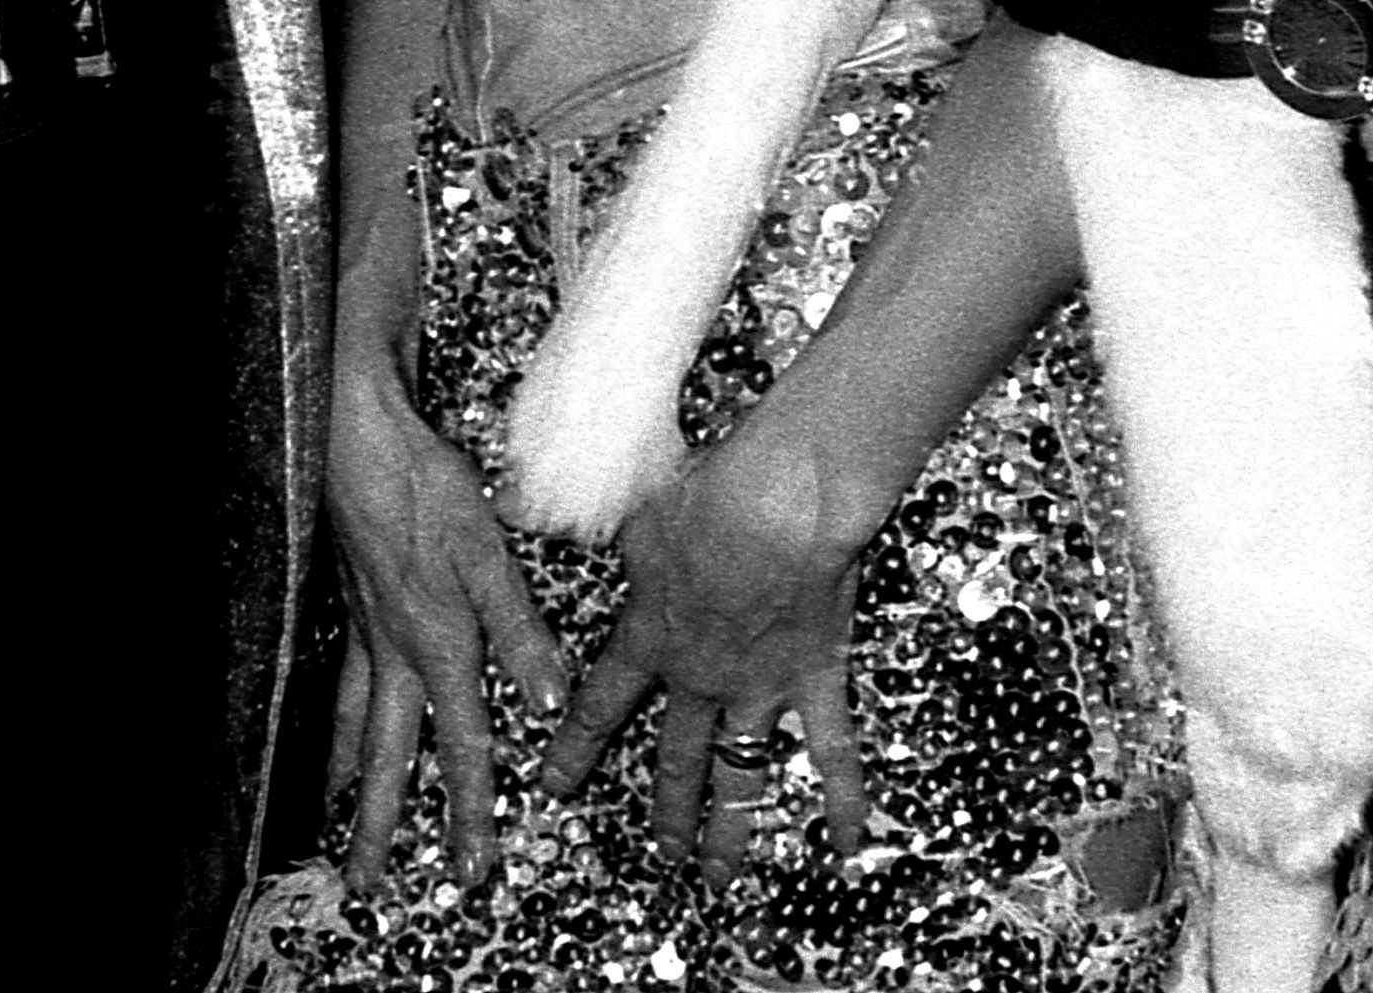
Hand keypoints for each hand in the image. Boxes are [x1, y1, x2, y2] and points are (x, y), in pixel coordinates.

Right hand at [322, 371, 568, 890]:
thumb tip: (546, 700)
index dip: (467, 809)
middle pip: (388, 758)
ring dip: (349, 785)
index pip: (459, 745)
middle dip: (380, 826)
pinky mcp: (354, 614)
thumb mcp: (488, 553)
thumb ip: (519, 629)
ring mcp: (368, 637)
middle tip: (367, 884)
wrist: (362, 446)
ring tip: (337, 828)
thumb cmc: (428, 490)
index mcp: (439, 645)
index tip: (469, 866)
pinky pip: (340, 690)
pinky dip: (334, 728)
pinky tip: (334, 742)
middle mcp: (398, 654)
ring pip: (355, 730)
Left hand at [541, 414, 875, 876]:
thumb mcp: (626, 509)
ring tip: (719, 876)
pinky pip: (831, 750)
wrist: (776, 502)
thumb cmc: (704, 494)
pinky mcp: (815, 677)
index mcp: (650, 638)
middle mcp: (699, 677)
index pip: (601, 705)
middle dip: (661, 812)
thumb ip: (589, 527)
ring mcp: (759, 686)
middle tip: (656, 855)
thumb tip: (527, 509)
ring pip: (740, 775)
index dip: (574, 749)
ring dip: (728, 831)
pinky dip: (841, 798)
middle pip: (673, 760)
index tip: (555, 787)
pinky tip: (845, 844)